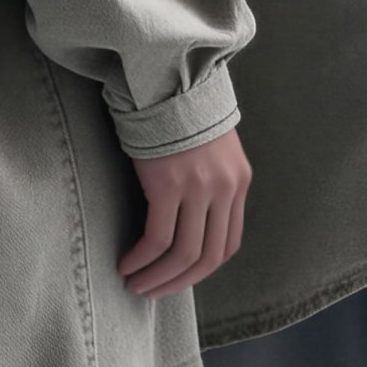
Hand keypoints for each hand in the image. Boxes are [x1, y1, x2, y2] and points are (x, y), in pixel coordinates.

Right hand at [117, 127, 251, 297]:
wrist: (168, 75)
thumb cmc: (182, 110)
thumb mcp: (213, 148)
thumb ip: (212, 181)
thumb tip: (192, 219)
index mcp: (239, 181)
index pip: (228, 244)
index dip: (202, 269)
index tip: (178, 278)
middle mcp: (224, 188)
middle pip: (208, 258)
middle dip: (178, 283)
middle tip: (152, 292)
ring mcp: (198, 187)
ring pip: (182, 255)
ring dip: (157, 278)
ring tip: (135, 284)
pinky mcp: (169, 183)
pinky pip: (157, 238)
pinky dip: (142, 258)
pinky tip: (127, 263)